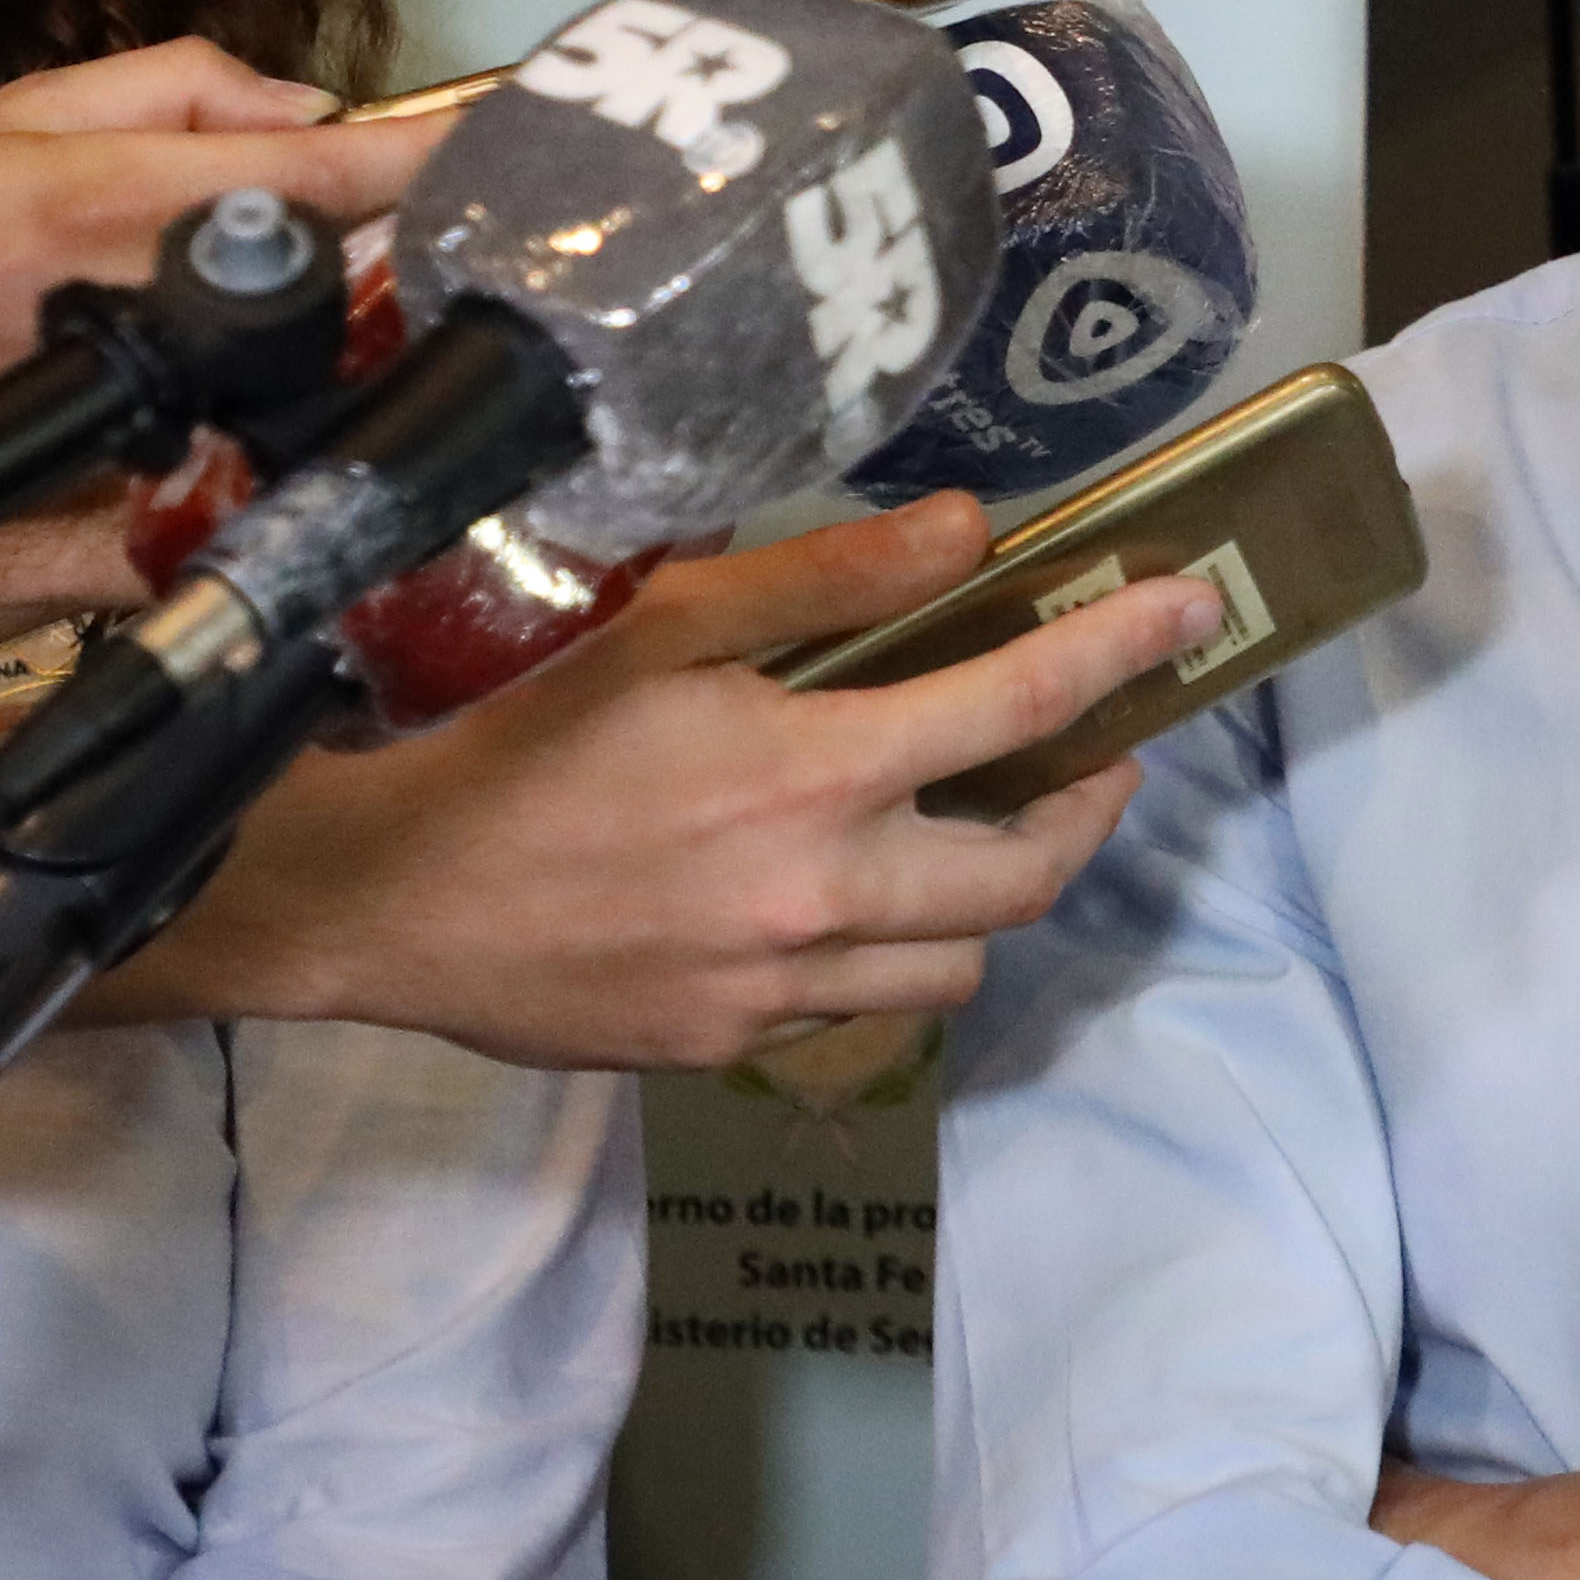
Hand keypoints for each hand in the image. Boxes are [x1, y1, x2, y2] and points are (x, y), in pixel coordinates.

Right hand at [0, 39, 453, 573]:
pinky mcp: (114, 539)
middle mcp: (137, 318)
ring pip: (307, 408)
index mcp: (109, 206)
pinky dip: (275, 481)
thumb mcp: (4, 127)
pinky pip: (238, 511)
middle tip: (434, 256)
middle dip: (400, 273)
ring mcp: (134, 438)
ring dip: (348, 379)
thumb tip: (307, 108)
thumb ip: (168, 91)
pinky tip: (276, 460)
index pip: (329, 172)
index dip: (438, 159)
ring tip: (357, 349)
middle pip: (345, 295)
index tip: (515, 143)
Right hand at [143, 494, 1218, 1066]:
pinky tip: (841, 898)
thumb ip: (827, 580)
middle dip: (1087, 807)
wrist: (385, 902)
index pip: (1021, 705)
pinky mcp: (732, 1048)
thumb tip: (971, 532)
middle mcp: (822, 898)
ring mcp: (781, 990)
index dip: (1123, 654)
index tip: (1193, 614)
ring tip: (968, 831)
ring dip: (990, 894)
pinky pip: (859, 1009)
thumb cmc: (521, 741)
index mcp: (814, 776)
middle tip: (1091, 753)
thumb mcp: (665, 626)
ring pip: (959, 961)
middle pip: (1029, 873)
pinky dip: (883, 952)